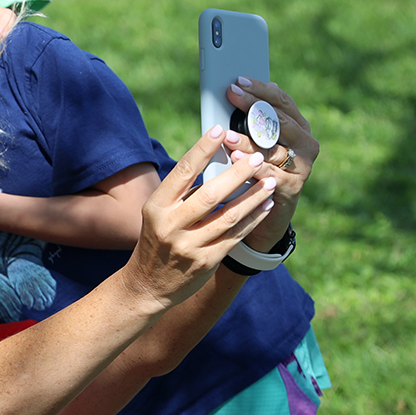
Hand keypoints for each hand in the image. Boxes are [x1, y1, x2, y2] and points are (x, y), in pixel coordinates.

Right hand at [123, 128, 275, 310]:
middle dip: (238, 174)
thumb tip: (217, 161)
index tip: (220, 129)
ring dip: (253, 196)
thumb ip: (183, 193)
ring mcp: (189, 246)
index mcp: (157, 207)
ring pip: (229, 216)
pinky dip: (253, 219)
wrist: (147, 285)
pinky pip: (235, 236)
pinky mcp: (206, 262)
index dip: (202, 149)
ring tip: (269, 180)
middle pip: (211, 194)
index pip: (183, 172)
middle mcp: (171, 226)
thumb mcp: (159, 214)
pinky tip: (265, 206)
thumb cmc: (157, 240)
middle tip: (257, 157)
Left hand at [226, 78, 316, 250]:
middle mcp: (306, 144)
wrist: (267, 212)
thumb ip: (253, 120)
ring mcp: (302, 166)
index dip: (260, 90)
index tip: (237, 82)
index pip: (282, 101)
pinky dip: (251, 167)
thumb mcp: (257, 142)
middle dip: (252, 106)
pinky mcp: (293, 187)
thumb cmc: (258, 170)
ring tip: (227, 134)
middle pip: (279, 121)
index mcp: (299, 127)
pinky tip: (234, 159)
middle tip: (231, 95)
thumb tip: (238, 88)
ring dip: (248, 140)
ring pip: (272, 148)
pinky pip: (270, 175)